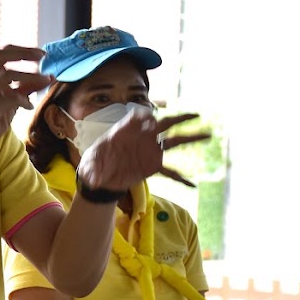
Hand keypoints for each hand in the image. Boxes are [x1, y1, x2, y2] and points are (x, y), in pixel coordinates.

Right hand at [0, 45, 50, 156]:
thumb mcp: (9, 102)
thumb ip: (24, 89)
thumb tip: (45, 78)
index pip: (2, 52)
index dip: (23, 49)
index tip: (41, 53)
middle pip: (2, 55)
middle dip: (25, 53)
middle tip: (43, 56)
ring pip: (8, 74)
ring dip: (30, 75)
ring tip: (46, 80)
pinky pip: (11, 97)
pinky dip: (24, 100)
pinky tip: (29, 106)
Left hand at [79, 111, 209, 193]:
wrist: (99, 175)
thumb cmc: (95, 162)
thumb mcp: (92, 162)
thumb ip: (96, 164)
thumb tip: (96, 174)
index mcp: (129, 130)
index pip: (142, 116)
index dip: (149, 115)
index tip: (152, 117)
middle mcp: (143, 137)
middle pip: (165, 124)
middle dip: (181, 118)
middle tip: (197, 115)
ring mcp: (150, 151)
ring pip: (174, 142)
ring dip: (191, 138)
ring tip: (208, 135)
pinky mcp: (153, 166)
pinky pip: (170, 172)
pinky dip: (181, 178)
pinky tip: (193, 185)